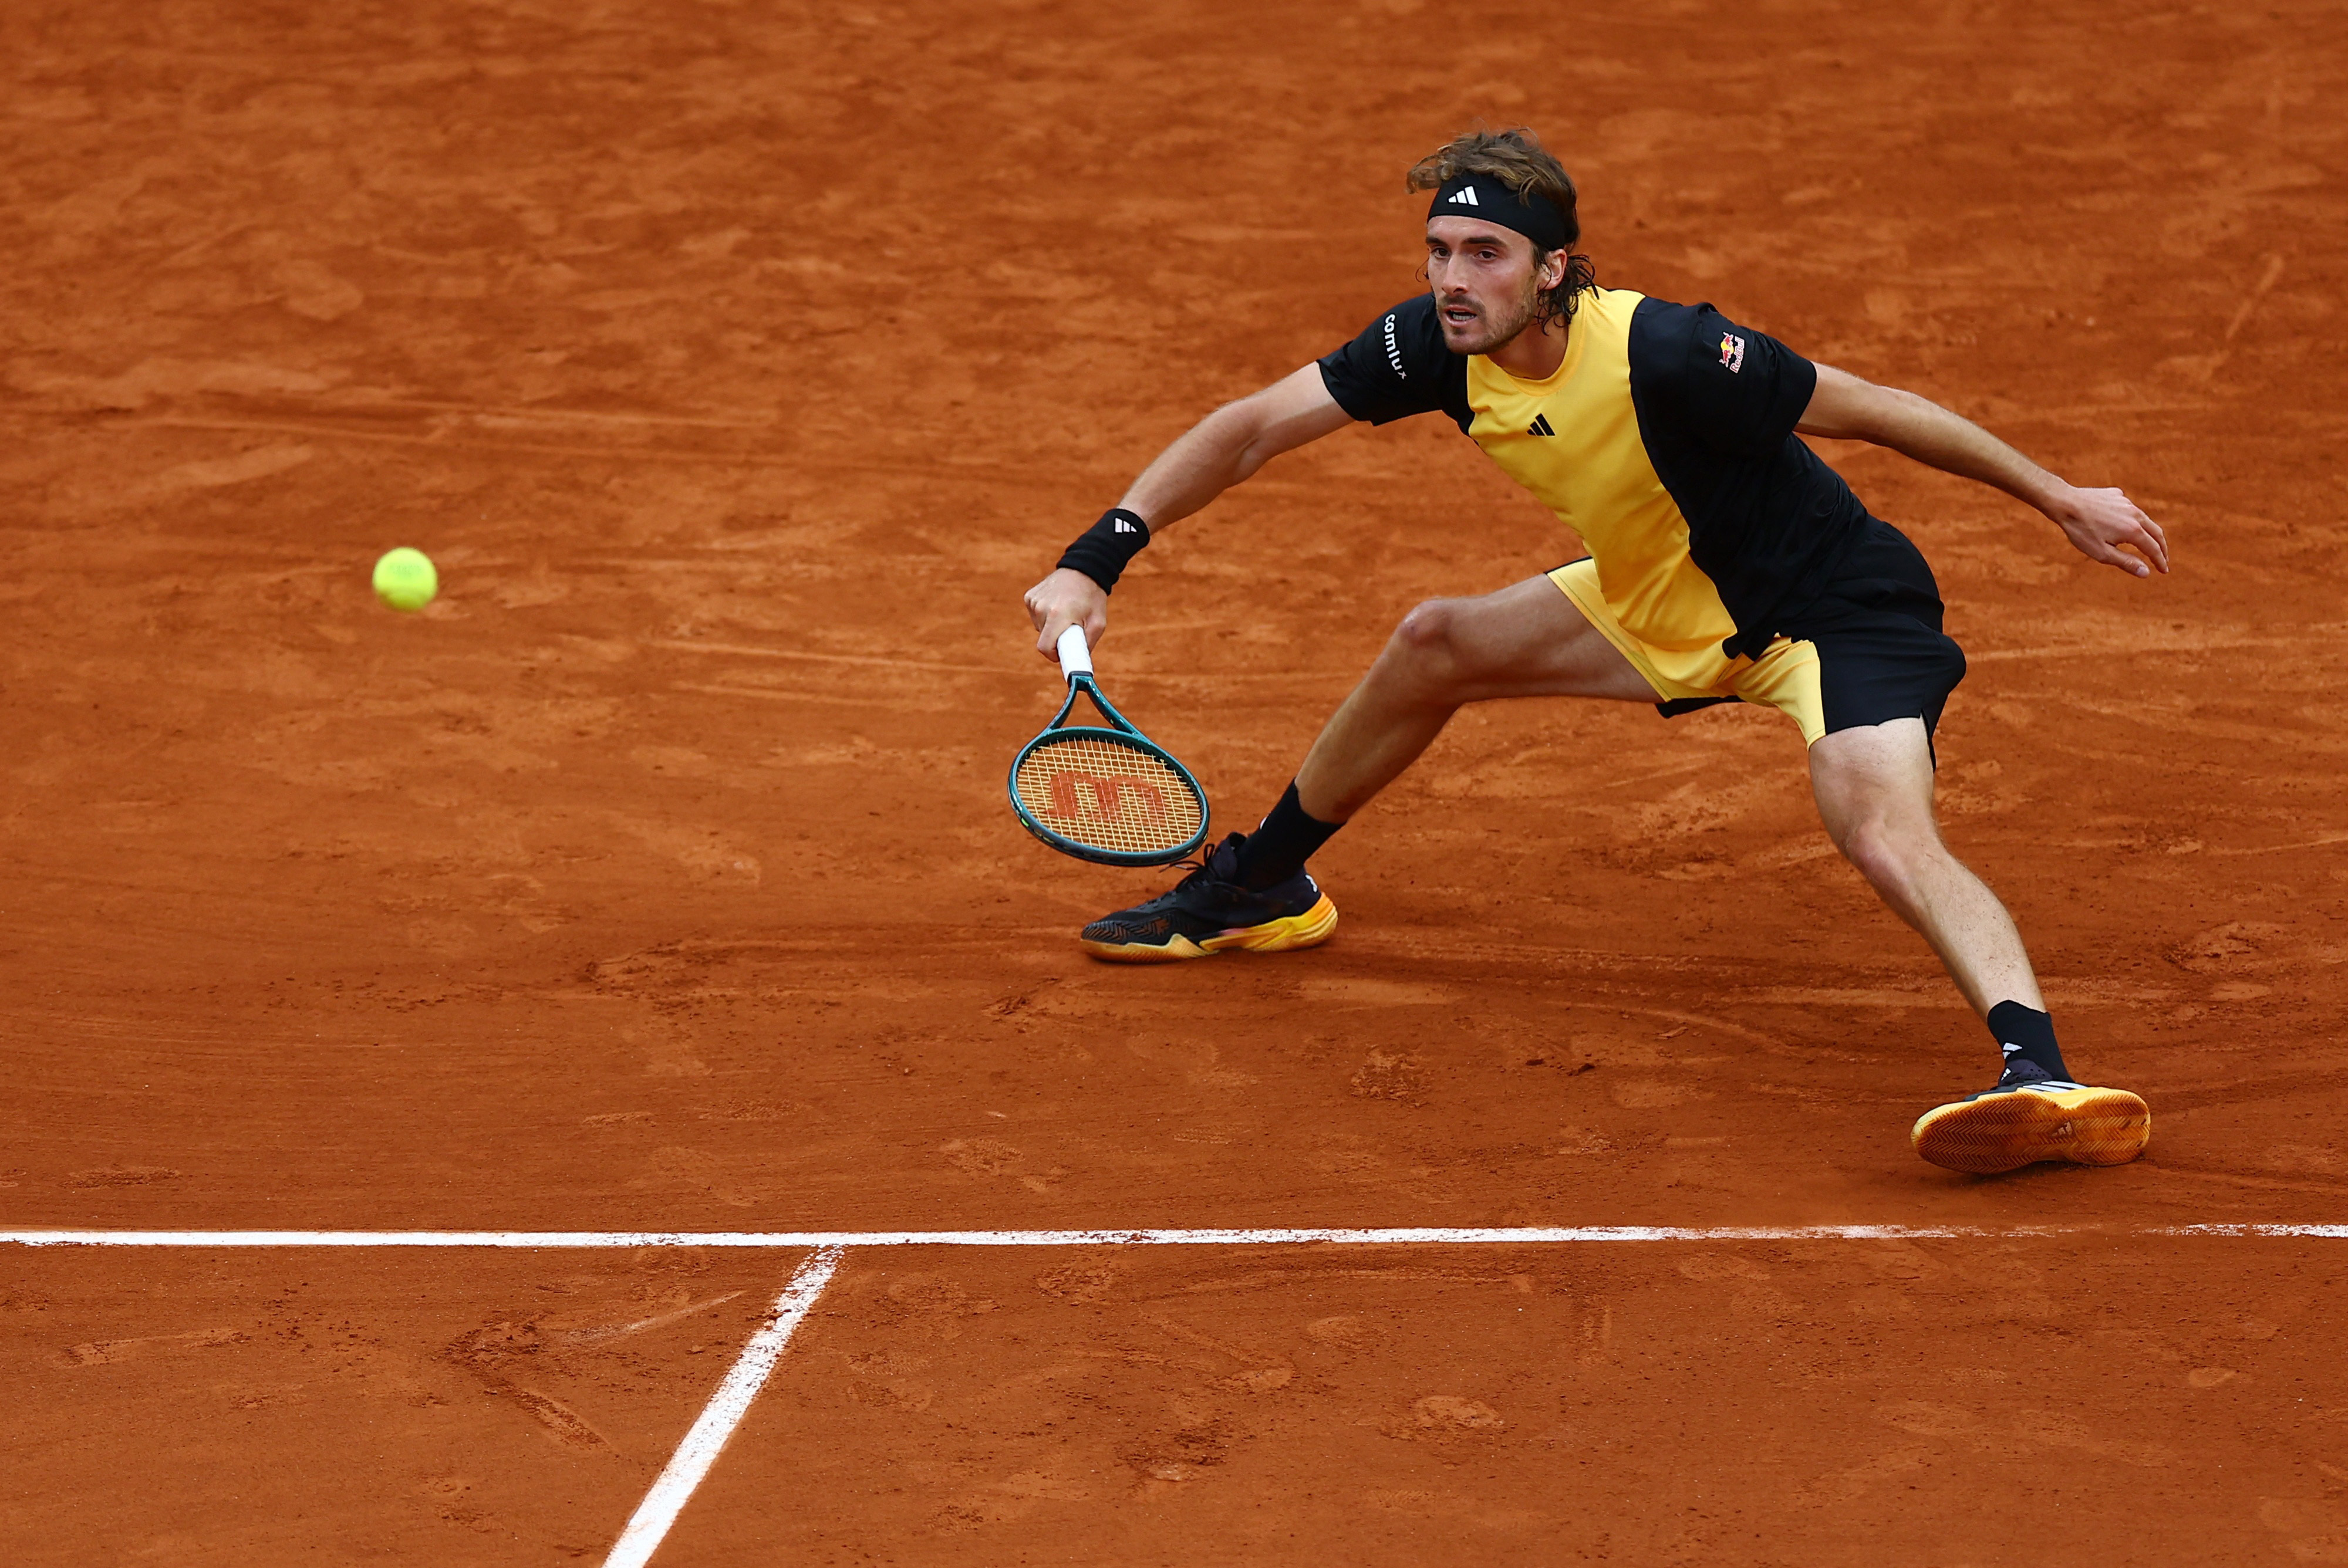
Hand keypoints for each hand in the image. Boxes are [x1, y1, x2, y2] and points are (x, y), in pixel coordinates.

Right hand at [1024, 567, 1108, 659]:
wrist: (1084, 568)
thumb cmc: (1093, 598)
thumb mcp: (1098, 623)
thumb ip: (1086, 646)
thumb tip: (1080, 666)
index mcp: (1058, 615)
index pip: (1044, 648)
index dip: (1054, 655)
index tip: (1063, 654)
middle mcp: (1041, 608)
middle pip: (1043, 638)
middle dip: (1056, 639)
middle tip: (1071, 629)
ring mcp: (1033, 601)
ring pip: (1039, 627)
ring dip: (1051, 627)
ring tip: (1066, 613)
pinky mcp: (1029, 596)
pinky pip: (1035, 616)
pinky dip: (1045, 616)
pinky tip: (1057, 604)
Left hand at [2048, 484, 2168, 577]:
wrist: (2065, 503)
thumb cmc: (2081, 531)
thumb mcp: (2102, 553)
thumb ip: (2126, 562)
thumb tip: (2147, 572)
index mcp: (2134, 530)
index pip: (2153, 549)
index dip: (2160, 561)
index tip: (2164, 571)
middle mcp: (2135, 514)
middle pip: (2156, 532)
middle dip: (2162, 548)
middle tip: (2163, 559)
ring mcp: (2127, 502)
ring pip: (2144, 519)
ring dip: (2149, 533)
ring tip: (2149, 543)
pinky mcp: (2117, 495)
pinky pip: (2129, 509)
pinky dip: (2133, 519)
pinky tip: (2126, 525)